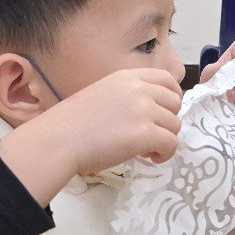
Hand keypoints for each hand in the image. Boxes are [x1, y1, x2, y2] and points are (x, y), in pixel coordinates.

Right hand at [0, 68, 181, 200]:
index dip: (172, 97)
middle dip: (168, 120)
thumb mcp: (103, 93)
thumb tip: (150, 110)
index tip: (164, 112)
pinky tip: (149, 157)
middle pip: (175, 103)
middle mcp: (138, 89)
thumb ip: (128, 96)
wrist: (59, 140)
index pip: (167, 79)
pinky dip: (165, 154)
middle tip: (151, 134)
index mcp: (127, 77)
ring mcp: (143, 110)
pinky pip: (171, 144)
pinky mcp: (145, 133)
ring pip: (175, 125)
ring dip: (164, 139)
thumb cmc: (73, 123)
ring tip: (145, 148)